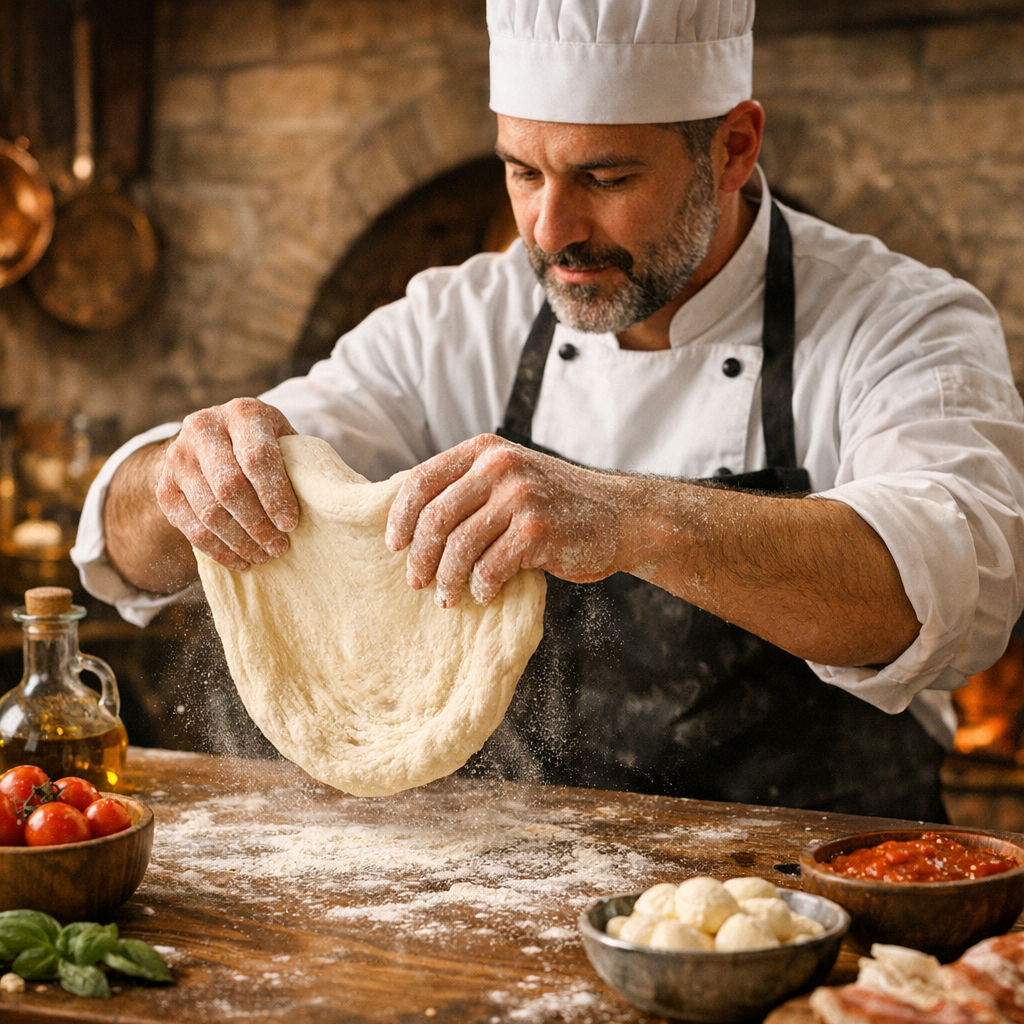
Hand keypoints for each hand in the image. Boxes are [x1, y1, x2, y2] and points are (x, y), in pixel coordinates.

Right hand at [155, 398, 298, 571]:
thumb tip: (328, 502)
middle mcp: (203, 428)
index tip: (290, 524)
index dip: (275, 495)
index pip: (258, 457)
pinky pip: (188, 527)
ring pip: (208, 511)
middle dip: (257, 524)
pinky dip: (217, 549)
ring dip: (239, 541)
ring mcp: (178, 457)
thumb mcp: (284, 440)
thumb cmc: (265, 444)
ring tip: (263, 556)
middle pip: (229, 487)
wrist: (211, 440)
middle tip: (279, 547)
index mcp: (242, 413)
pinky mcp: (164, 485)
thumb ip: (298, 463)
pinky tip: (239, 560)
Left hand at [385, 434, 625, 606]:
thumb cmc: (554, 504)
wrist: (618, 516)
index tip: (394, 546)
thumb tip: (409, 522)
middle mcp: (499, 466)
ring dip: (447, 580)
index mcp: (484, 450)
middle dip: (420, 557)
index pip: (421, 481)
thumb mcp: (509, 477)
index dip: (400, 518)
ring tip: (446, 598)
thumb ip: (468, 487)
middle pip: (435, 517)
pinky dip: (480, 587)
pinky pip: (489, 567)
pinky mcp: (537, 530)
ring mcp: (519, 496)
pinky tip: (482, 594)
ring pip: (458, 546)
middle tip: (416, 582)